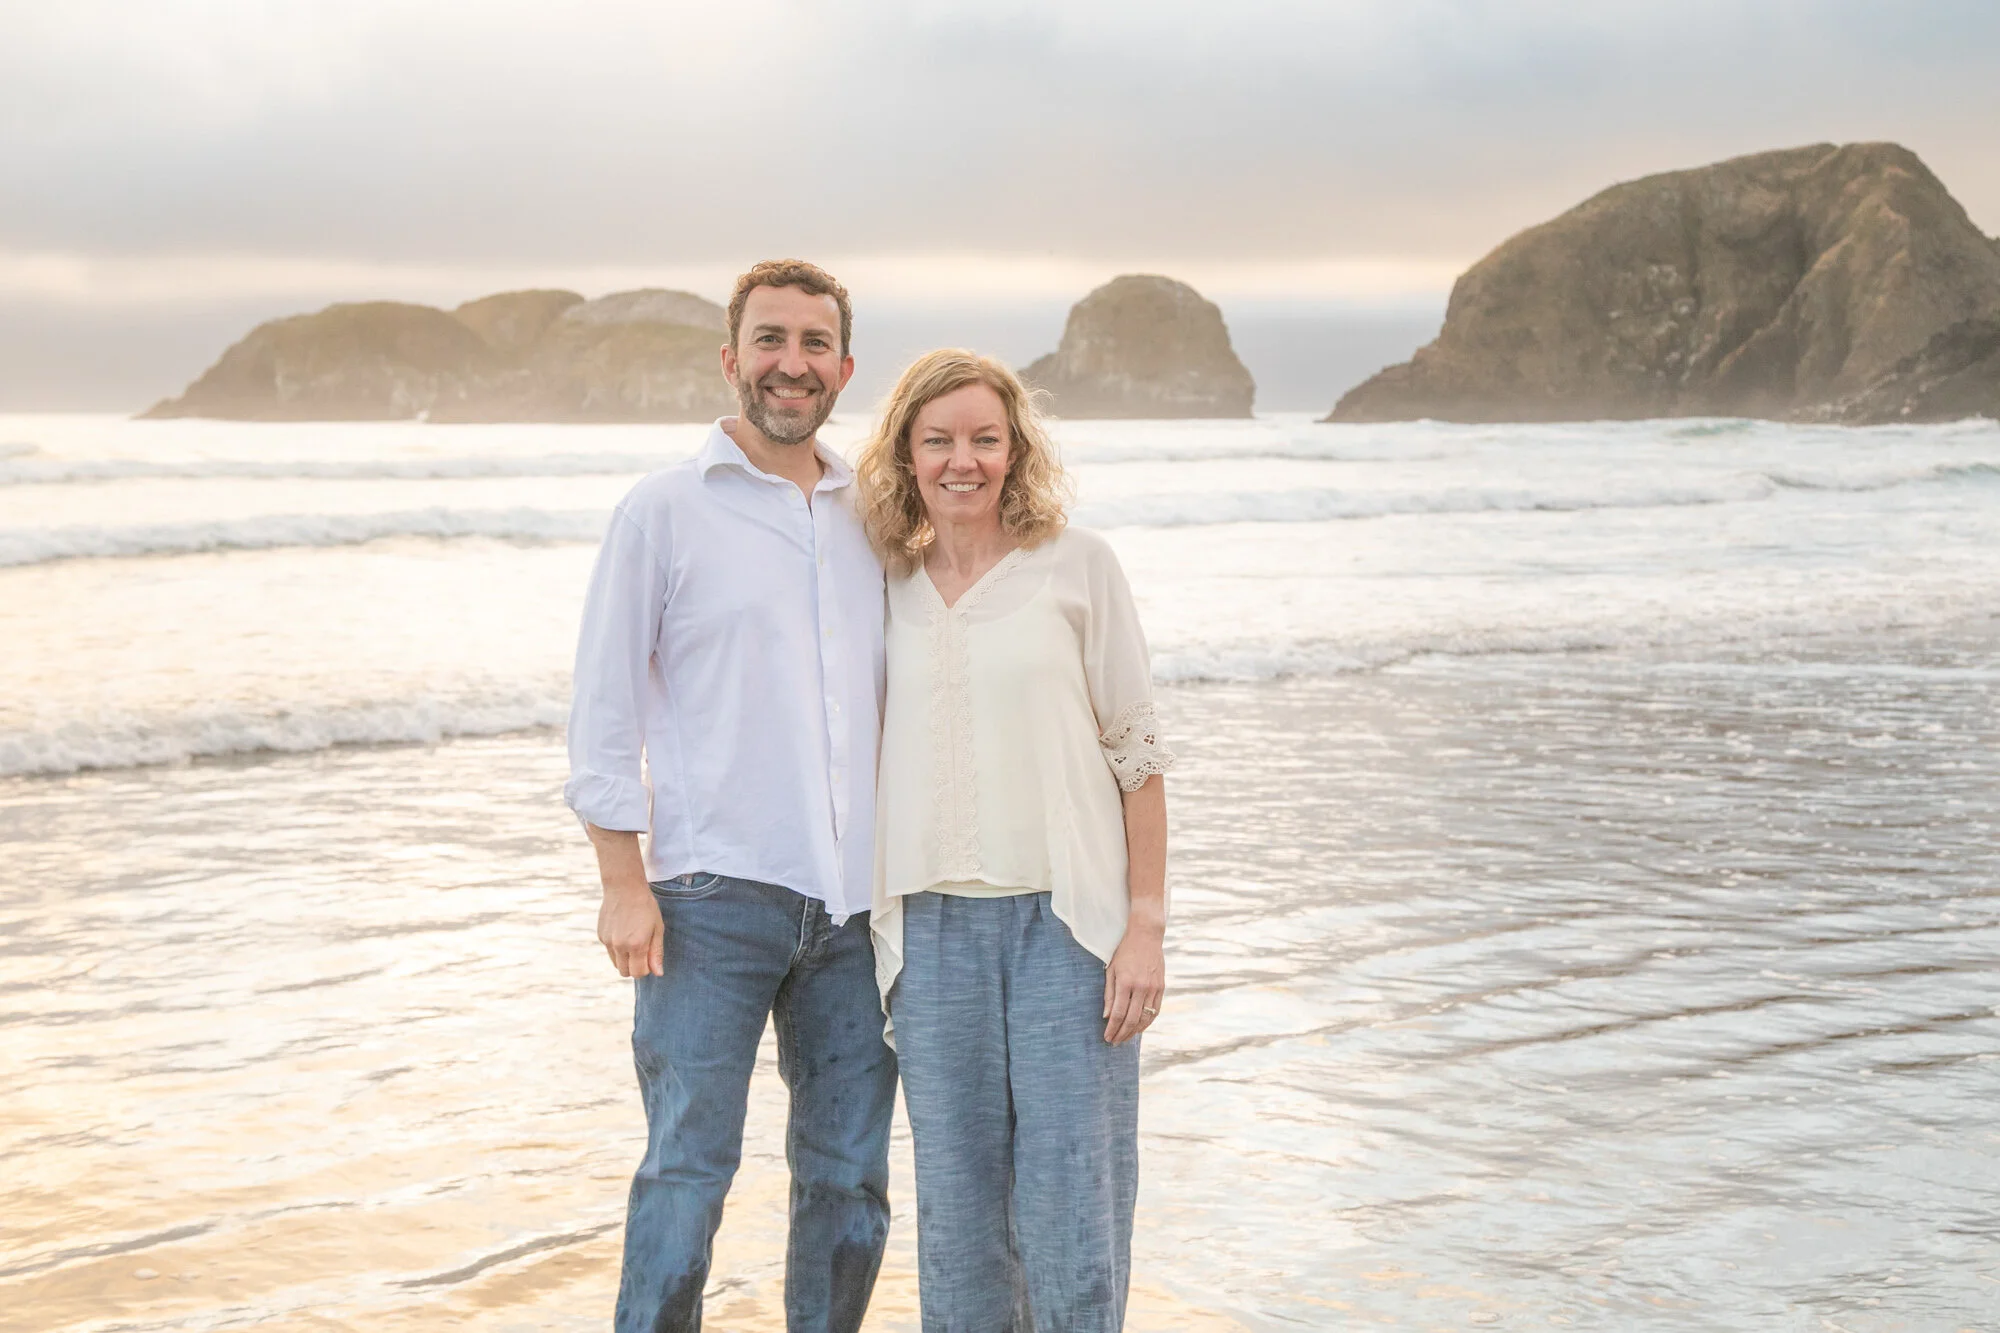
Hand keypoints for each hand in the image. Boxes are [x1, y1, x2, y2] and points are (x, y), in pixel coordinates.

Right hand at [597, 880, 663, 977]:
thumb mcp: (657, 928)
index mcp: (636, 944)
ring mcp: (608, 941)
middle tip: (642, 951)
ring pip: (616, 964)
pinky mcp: (601, 936)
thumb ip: (656, 953)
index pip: (638, 973)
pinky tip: (623, 931)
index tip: (650, 958)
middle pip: (625, 972)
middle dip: (635, 967)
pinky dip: (617, 948)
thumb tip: (658, 973)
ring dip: (625, 959)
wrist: (624, 887)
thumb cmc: (646, 907)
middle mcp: (619, 946)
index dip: (646, 969)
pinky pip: (610, 951)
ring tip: (633, 941)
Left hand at [1103, 920, 1164, 1044]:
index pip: (1118, 1013)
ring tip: (1125, 1037)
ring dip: (1134, 1031)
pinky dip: (1147, 1022)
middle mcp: (1140, 987)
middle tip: (1114, 1042)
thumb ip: (1109, 994)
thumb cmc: (1124, 952)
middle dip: (1122, 1033)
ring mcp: (1153, 988)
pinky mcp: (1161, 987)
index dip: (1112, 1028)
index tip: (1107, 1037)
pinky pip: (1155, 1011)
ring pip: (1144, 1018)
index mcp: (1125, 982)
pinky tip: (1139, 1028)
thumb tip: (1107, 1016)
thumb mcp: (1111, 970)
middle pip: (1131, 1019)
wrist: (1146, 936)